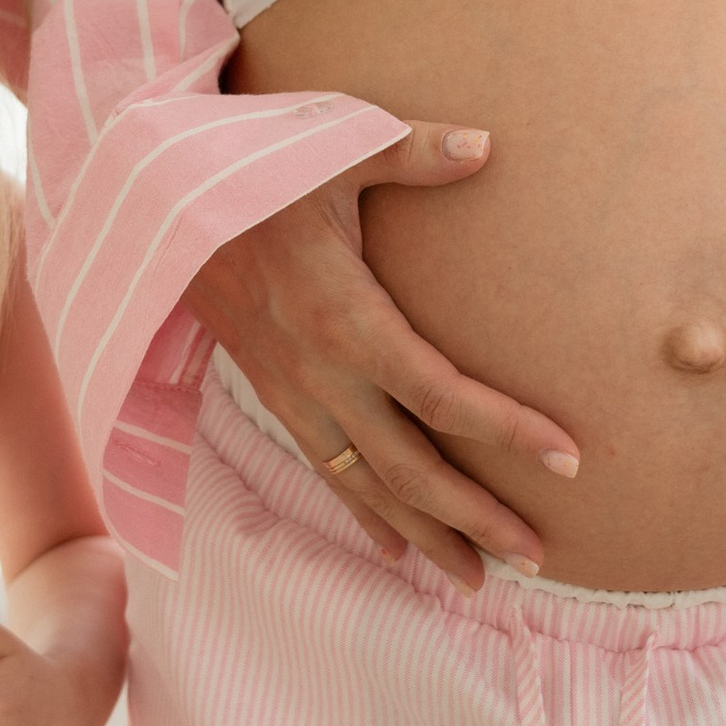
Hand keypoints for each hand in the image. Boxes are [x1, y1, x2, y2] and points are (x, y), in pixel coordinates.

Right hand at [184, 120, 578, 591]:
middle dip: (475, 517)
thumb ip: (412, 154)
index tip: (568, 458)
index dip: (507, 431)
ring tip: (477, 580)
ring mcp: (291, 393)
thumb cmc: (252, 169)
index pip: (441, 395)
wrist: (158, 203)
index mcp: (345, 319)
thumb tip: (486, 146)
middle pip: (409, 468)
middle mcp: (319, 373)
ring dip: (424, 535)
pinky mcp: (272, 396)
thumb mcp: (331, 148)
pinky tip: (395, 550)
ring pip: (365, 486)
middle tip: (537, 557)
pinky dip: (362, 514)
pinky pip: (323, 470)